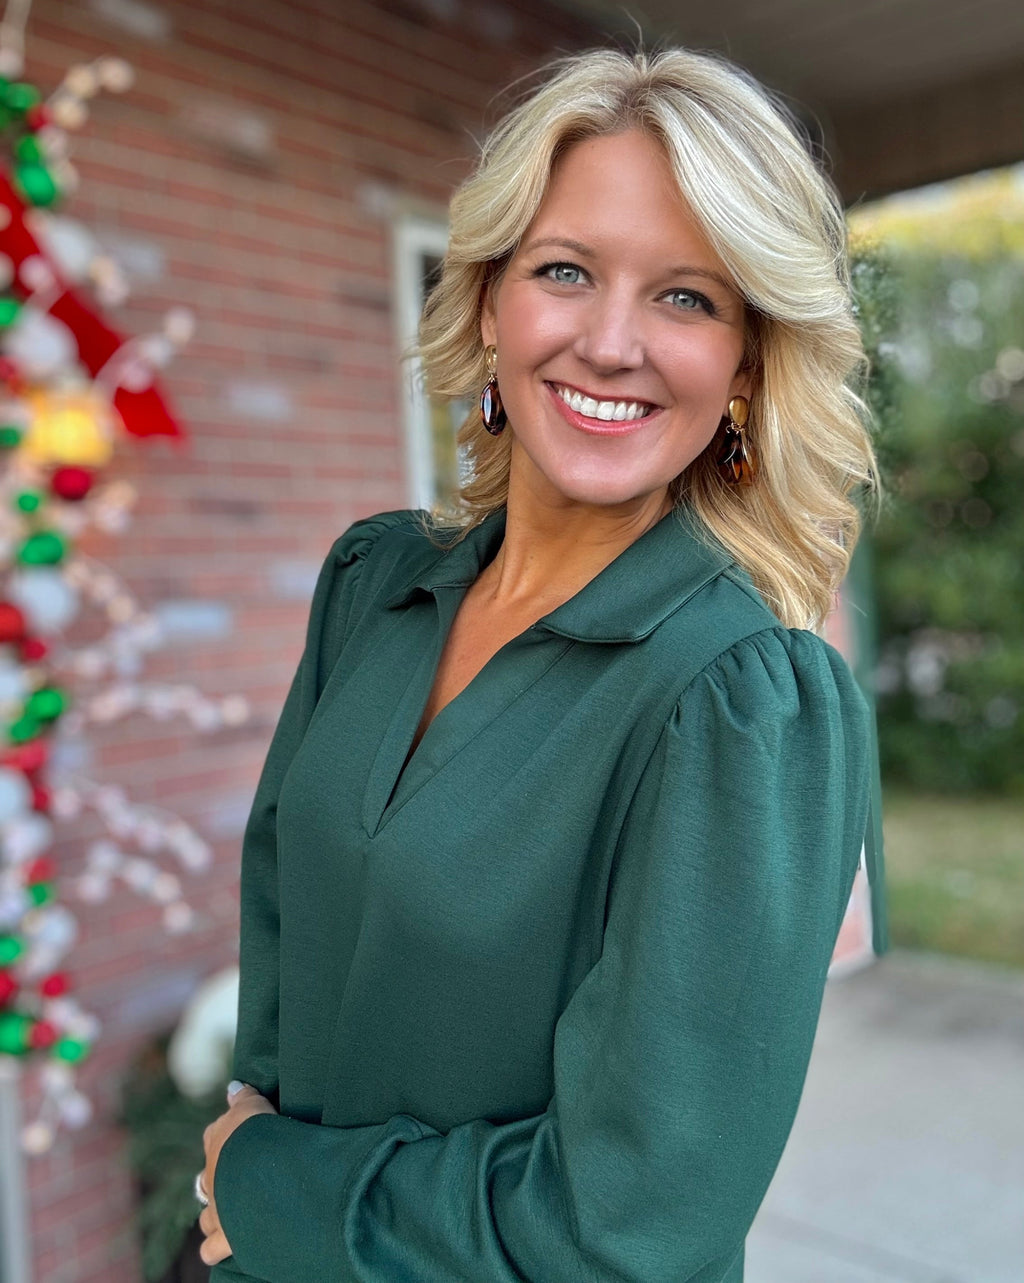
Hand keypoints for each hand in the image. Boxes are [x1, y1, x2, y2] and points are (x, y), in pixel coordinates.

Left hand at [198, 1082, 277, 1266]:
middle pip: (208, 1177)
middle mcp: (211, 1174)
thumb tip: (233, 1085)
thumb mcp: (252, 1105)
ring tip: (234, 1214)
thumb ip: (243, 1096)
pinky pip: (211, 1247)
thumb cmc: (257, 1133)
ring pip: (206, 1215)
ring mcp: (216, 1206)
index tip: (244, 1137)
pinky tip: (225, 1244)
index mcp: (216, 1139)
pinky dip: (215, 1247)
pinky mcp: (225, 1235)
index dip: (228, 1136)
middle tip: (242, 1179)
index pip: (215, 1134)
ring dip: (216, 1215)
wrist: (259, 1168)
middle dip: (220, 1180)